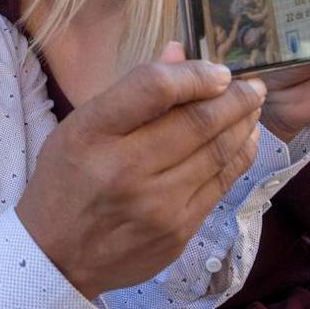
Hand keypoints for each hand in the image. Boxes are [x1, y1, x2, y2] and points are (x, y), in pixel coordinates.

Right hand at [17, 43, 263, 299]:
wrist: (57, 257)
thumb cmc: (67, 180)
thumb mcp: (82, 126)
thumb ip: (134, 89)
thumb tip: (181, 51)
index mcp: (93, 133)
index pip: (155, 88)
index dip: (195, 73)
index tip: (219, 70)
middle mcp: (125, 169)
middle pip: (198, 121)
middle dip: (235, 97)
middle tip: (252, 85)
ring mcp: (156, 206)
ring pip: (218, 153)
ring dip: (244, 124)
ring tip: (252, 107)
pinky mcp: (178, 233)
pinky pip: (221, 185)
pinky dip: (240, 157)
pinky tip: (245, 139)